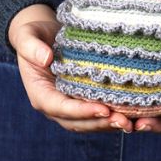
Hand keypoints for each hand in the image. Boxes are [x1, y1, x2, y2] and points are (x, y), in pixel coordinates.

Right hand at [9, 4, 132, 132]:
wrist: (43, 36)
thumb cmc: (35, 35)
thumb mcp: (28, 36)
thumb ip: (31, 47)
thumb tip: (45, 58)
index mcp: (40, 94)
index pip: (60, 107)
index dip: (82, 112)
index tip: (104, 109)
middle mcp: (54, 105)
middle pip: (77, 122)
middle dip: (100, 123)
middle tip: (124, 121)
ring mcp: (69, 105)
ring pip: (89, 123)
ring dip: (109, 125)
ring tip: (131, 123)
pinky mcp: (82, 101)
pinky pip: (97, 115)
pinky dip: (112, 118)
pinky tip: (132, 116)